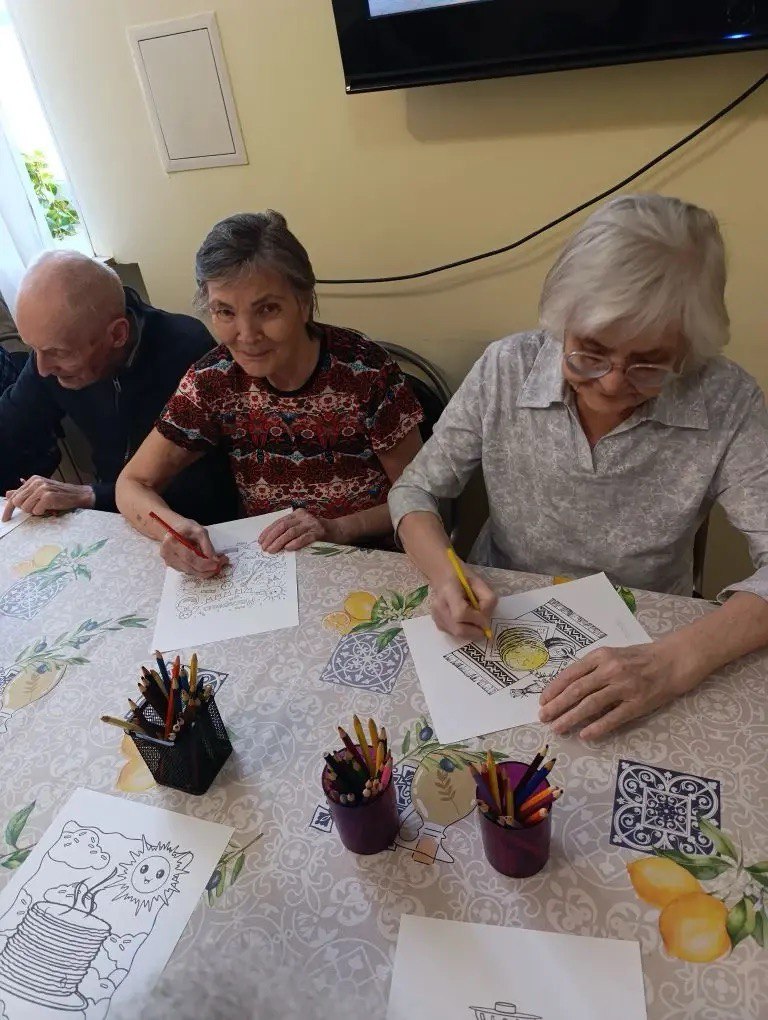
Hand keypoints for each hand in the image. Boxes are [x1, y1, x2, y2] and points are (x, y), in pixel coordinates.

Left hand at [3, 477, 94, 519]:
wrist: (78, 495)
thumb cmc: (60, 495)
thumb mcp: (40, 492)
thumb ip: (24, 493)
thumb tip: (8, 494)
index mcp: (33, 480)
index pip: (14, 496)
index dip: (8, 509)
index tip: (5, 518)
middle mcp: (36, 482)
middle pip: (18, 503)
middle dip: (26, 509)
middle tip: (38, 508)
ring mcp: (42, 488)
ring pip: (26, 508)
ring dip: (35, 511)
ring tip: (46, 507)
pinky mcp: (48, 496)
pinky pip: (36, 511)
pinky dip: (42, 513)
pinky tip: (50, 508)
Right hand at [158, 518, 227, 576]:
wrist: (173, 529)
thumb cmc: (186, 528)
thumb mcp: (199, 530)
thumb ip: (207, 545)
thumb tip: (215, 560)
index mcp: (172, 542)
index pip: (189, 558)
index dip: (205, 563)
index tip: (219, 563)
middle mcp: (167, 554)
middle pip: (190, 569)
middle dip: (207, 569)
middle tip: (221, 565)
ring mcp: (169, 562)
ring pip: (190, 572)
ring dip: (205, 571)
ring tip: (217, 563)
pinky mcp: (173, 567)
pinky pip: (189, 571)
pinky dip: (199, 570)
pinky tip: (207, 564)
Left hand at [259, 509, 337, 552]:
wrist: (338, 531)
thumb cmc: (316, 532)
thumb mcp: (302, 527)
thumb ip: (290, 530)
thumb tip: (271, 542)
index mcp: (297, 514)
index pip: (279, 522)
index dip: (268, 531)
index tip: (260, 541)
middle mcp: (303, 516)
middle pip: (283, 526)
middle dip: (271, 538)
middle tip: (264, 548)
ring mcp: (312, 523)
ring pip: (291, 532)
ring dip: (280, 542)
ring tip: (272, 550)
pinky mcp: (319, 532)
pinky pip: (305, 538)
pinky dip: (295, 543)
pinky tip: (288, 548)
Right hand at [431, 567, 496, 641]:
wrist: (443, 577)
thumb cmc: (463, 578)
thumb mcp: (480, 583)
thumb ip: (487, 600)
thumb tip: (486, 621)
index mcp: (448, 591)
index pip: (461, 613)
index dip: (476, 620)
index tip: (486, 619)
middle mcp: (439, 606)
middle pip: (458, 629)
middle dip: (474, 631)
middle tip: (484, 628)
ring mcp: (436, 616)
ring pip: (456, 634)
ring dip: (470, 632)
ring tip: (475, 622)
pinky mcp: (436, 622)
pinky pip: (453, 633)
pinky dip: (463, 631)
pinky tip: (466, 622)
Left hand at [538, 638, 700, 739]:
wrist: (673, 661)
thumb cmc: (640, 658)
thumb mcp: (613, 655)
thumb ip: (592, 668)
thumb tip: (567, 688)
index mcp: (601, 656)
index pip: (570, 674)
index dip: (554, 689)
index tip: (543, 701)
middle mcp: (610, 670)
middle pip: (576, 690)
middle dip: (557, 706)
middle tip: (543, 717)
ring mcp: (624, 687)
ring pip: (591, 705)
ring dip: (571, 718)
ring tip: (558, 728)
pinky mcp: (637, 703)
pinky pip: (613, 718)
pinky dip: (597, 728)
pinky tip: (585, 735)